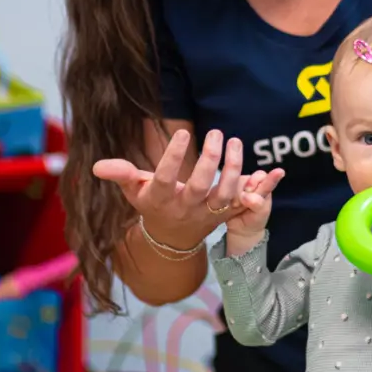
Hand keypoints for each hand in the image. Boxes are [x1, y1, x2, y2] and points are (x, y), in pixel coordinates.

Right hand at [92, 128, 283, 249]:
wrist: (172, 238)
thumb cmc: (152, 203)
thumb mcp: (133, 190)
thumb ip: (119, 175)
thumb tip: (96, 166)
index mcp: (161, 199)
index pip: (166, 179)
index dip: (173, 159)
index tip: (182, 135)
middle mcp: (186, 208)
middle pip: (201, 187)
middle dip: (210, 161)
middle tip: (216, 133)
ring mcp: (207, 213)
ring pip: (226, 195)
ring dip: (234, 170)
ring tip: (235, 143)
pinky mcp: (225, 214)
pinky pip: (245, 203)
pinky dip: (261, 191)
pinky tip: (275, 173)